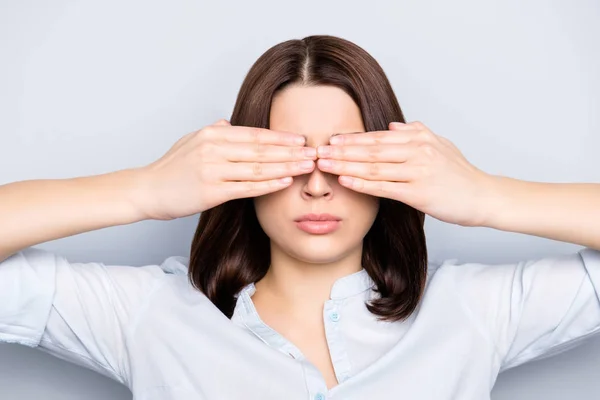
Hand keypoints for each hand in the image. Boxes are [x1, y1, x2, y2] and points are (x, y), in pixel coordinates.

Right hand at [136, 119, 314, 219]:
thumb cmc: (170, 168)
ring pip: (258, 167)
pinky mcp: (212, 191)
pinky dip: (269, 184)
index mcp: (212, 134)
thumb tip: (228, 122)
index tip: (301, 139)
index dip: (280, 137)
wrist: (147, 190)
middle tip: (314, 153)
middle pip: (261, 149)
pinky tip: (285, 182)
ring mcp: (212, 169)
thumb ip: (213, 132)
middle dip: (291, 151)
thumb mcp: (190, 141)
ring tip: (307, 167)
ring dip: (286, 166)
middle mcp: (214, 148)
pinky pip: (247, 187)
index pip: (254, 134)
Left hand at [315, 121, 494, 226]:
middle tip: (317, 151)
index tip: (330, 140)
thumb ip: (416, 133)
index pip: (377, 137)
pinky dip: (362, 184)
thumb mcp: (440, 145)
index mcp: (419, 139)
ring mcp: (418, 171)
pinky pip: (384, 188)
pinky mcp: (419, 193)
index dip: (352, 139)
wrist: (483, 196)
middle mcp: (417, 151)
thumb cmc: (460, 173)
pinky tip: (345, 182)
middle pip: (371, 150)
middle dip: (341, 151)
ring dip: (345, 166)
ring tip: (324, 165)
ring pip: (373, 167)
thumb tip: (392, 125)